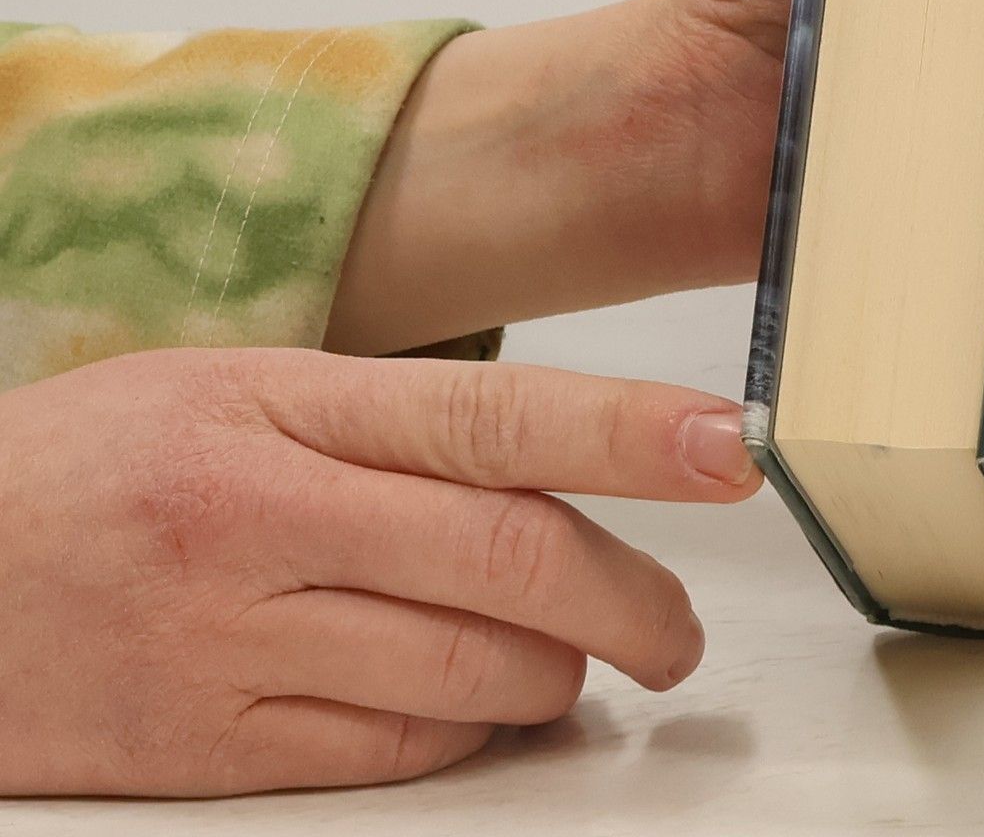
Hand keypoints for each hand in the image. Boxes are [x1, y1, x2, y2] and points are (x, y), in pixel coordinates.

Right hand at [0, 346, 759, 796]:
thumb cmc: (93, 463)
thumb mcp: (234, 387)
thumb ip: (389, 418)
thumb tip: (548, 461)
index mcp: (281, 406)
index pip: (499, 415)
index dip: (632, 432)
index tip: (731, 445)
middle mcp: (261, 520)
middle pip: (508, 559)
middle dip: (632, 597)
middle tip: (677, 624)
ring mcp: (231, 644)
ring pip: (466, 675)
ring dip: (559, 678)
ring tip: (581, 663)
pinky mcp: (203, 752)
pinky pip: (390, 756)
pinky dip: (468, 738)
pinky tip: (481, 713)